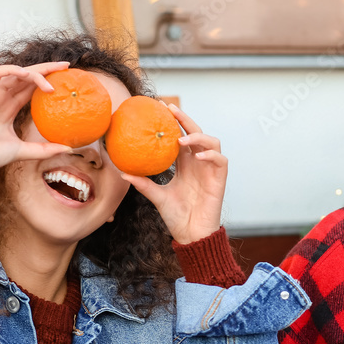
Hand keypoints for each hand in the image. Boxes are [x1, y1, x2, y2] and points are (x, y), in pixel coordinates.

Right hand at [0, 62, 73, 182]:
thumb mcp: (24, 151)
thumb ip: (45, 149)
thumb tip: (69, 148)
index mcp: (9, 108)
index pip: (30, 88)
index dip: (47, 80)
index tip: (66, 77)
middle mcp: (1, 98)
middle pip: (26, 76)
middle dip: (46, 68)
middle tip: (66, 66)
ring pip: (14, 72)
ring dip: (34, 72)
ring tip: (51, 80)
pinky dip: (12, 70)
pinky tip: (27, 75)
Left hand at [122, 103, 226, 243]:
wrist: (192, 234)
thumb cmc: (177, 216)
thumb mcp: (157, 197)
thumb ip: (144, 184)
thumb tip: (122, 172)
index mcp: (185, 164)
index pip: (181, 137)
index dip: (174, 123)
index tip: (160, 109)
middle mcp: (198, 163)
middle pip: (196, 133)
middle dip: (185, 119)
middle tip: (170, 109)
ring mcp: (210, 169)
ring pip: (212, 141)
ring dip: (198, 136)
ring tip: (181, 139)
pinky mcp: (220, 179)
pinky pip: (220, 159)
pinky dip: (211, 154)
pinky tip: (198, 155)